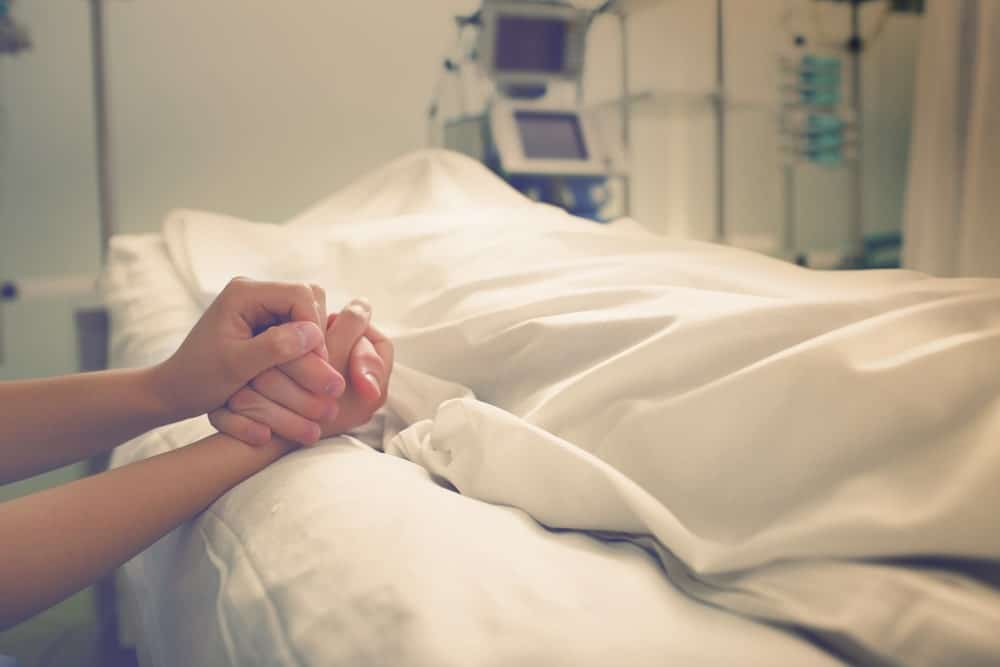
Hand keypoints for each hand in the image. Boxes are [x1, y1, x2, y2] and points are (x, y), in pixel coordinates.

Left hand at [150, 277, 343, 423]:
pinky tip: (299, 369)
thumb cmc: (199, 379)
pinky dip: (304, 346)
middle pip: (309, 298)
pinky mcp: (265, 319)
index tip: (318, 361)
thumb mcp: (236, 366)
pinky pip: (298, 324)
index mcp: (244, 292)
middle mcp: (254, 291)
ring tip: (309, 370)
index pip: (300, 294)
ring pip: (308, 311)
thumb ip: (274, 347)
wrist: (177, 389)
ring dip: (312, 340)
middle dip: (316, 332)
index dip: (314, 327)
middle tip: (318, 367)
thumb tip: (313, 334)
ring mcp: (260, 304)